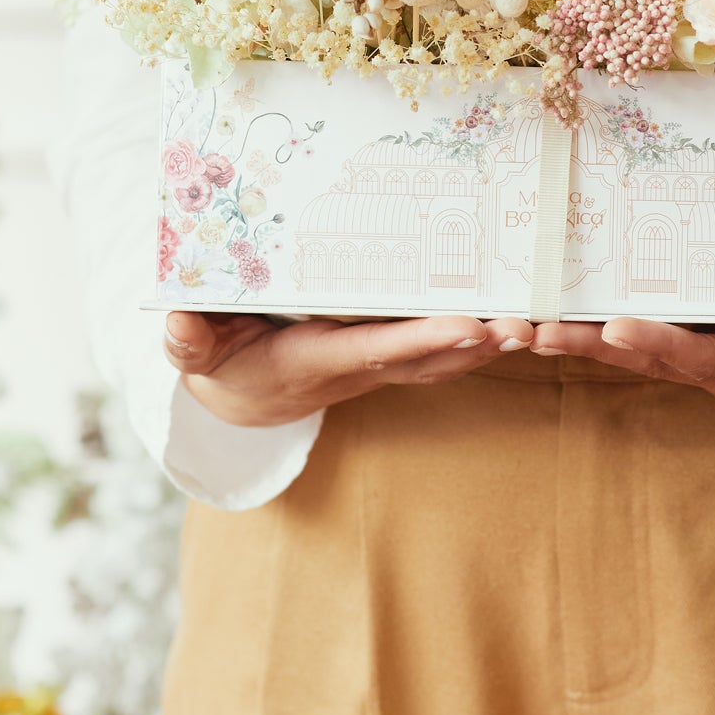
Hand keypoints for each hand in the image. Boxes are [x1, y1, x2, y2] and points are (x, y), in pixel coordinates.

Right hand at [163, 311, 532, 426]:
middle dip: (473, 344)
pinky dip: (478, 337)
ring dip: (488, 344)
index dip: (421, 340)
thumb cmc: (217, 362)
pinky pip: (437, 347)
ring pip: (440, 355)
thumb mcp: (193, 353)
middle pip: (423, 356)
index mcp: (310, 362)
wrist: (238, 397)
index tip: (467, 326)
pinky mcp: (386, 354)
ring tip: (536, 323)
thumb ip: (187, 341)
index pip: (373, 349)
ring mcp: (375, 364)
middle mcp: (354, 368)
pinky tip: (515, 317)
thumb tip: (177, 324)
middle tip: (523, 326)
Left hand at [529, 319, 714, 434]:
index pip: (713, 357)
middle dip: (593, 344)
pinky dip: (598, 322)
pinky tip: (551, 308)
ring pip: (639, 344)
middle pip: (654, 355)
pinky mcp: (708, 337)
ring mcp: (714, 354)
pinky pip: (649, 329)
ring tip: (519, 324)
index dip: (666, 345)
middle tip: (534, 330)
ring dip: (580, 336)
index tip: (619, 328)